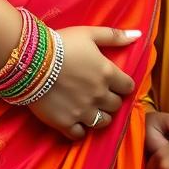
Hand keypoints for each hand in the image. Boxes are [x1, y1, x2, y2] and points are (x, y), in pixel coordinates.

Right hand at [28, 26, 139, 140]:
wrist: (30, 60)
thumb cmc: (61, 43)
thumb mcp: (89, 33)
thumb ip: (114, 36)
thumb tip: (138, 35)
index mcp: (108, 74)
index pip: (128, 87)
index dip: (122, 85)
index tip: (113, 82)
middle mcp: (99, 95)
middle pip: (116, 105)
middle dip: (110, 100)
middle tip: (98, 93)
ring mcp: (83, 111)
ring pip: (102, 122)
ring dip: (99, 116)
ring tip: (88, 108)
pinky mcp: (65, 122)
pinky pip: (80, 134)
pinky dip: (79, 129)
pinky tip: (74, 119)